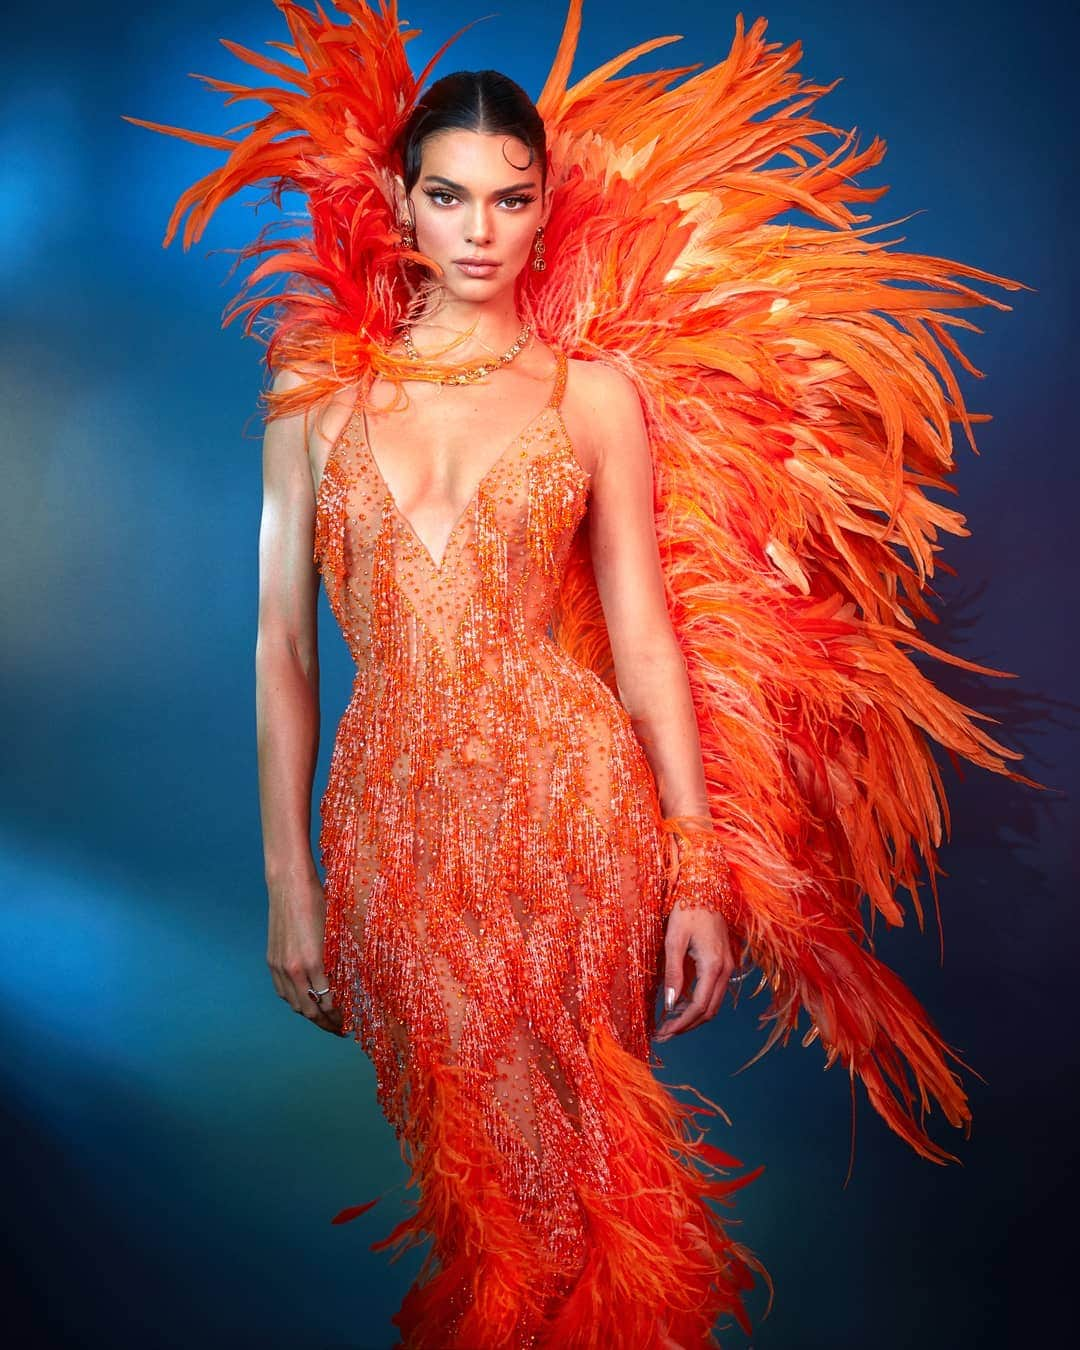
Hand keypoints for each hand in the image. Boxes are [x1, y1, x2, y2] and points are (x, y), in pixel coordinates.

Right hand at [266, 867, 343, 1035]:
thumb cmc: (318, 902)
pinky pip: (282, 991)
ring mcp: (280, 966)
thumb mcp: (335, 931)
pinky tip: (304, 1002)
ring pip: (294, 1003)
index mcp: (314, 962)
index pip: (327, 1002)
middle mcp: (294, 969)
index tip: (349, 1023)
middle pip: (309, 1009)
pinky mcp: (272, 960)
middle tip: (339, 1030)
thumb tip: (346, 982)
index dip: (338, 1016)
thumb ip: (337, 960)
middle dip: (325, 1023)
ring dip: (309, 1015)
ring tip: (323, 1020)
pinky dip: (294, 1001)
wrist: (289, 885)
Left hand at [653, 906, 734, 1041]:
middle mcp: (726, 969)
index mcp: (714, 965)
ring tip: (668, 1023)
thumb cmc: (687, 909)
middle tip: (663, 1034)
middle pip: (710, 1011)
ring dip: (693, 1017)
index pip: (700, 1007)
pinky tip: (679, 1005)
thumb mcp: (674, 940)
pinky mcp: (725, 961)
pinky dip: (698, 1003)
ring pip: (713, 1003)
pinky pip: (714, 991)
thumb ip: (674, 973)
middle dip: (687, 1026)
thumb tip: (670, 1004)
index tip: (664, 1033)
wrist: (706, 887)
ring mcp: (728, 966)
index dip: (682, 1024)